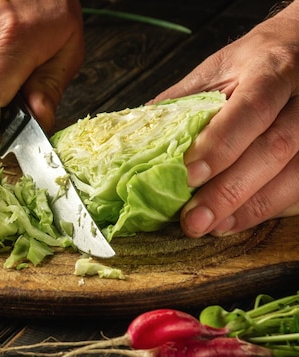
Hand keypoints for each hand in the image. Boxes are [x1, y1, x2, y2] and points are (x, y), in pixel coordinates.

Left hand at [153, 2, 298, 237]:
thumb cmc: (254, 62)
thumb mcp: (216, 70)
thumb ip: (183, 104)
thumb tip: (139, 141)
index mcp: (272, 70)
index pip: (251, 109)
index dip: (221, 144)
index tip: (188, 174)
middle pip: (275, 148)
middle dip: (231, 189)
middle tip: (194, 220)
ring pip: (296, 175)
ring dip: (250, 208)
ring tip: (212, 227)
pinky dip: (268, 209)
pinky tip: (237, 221)